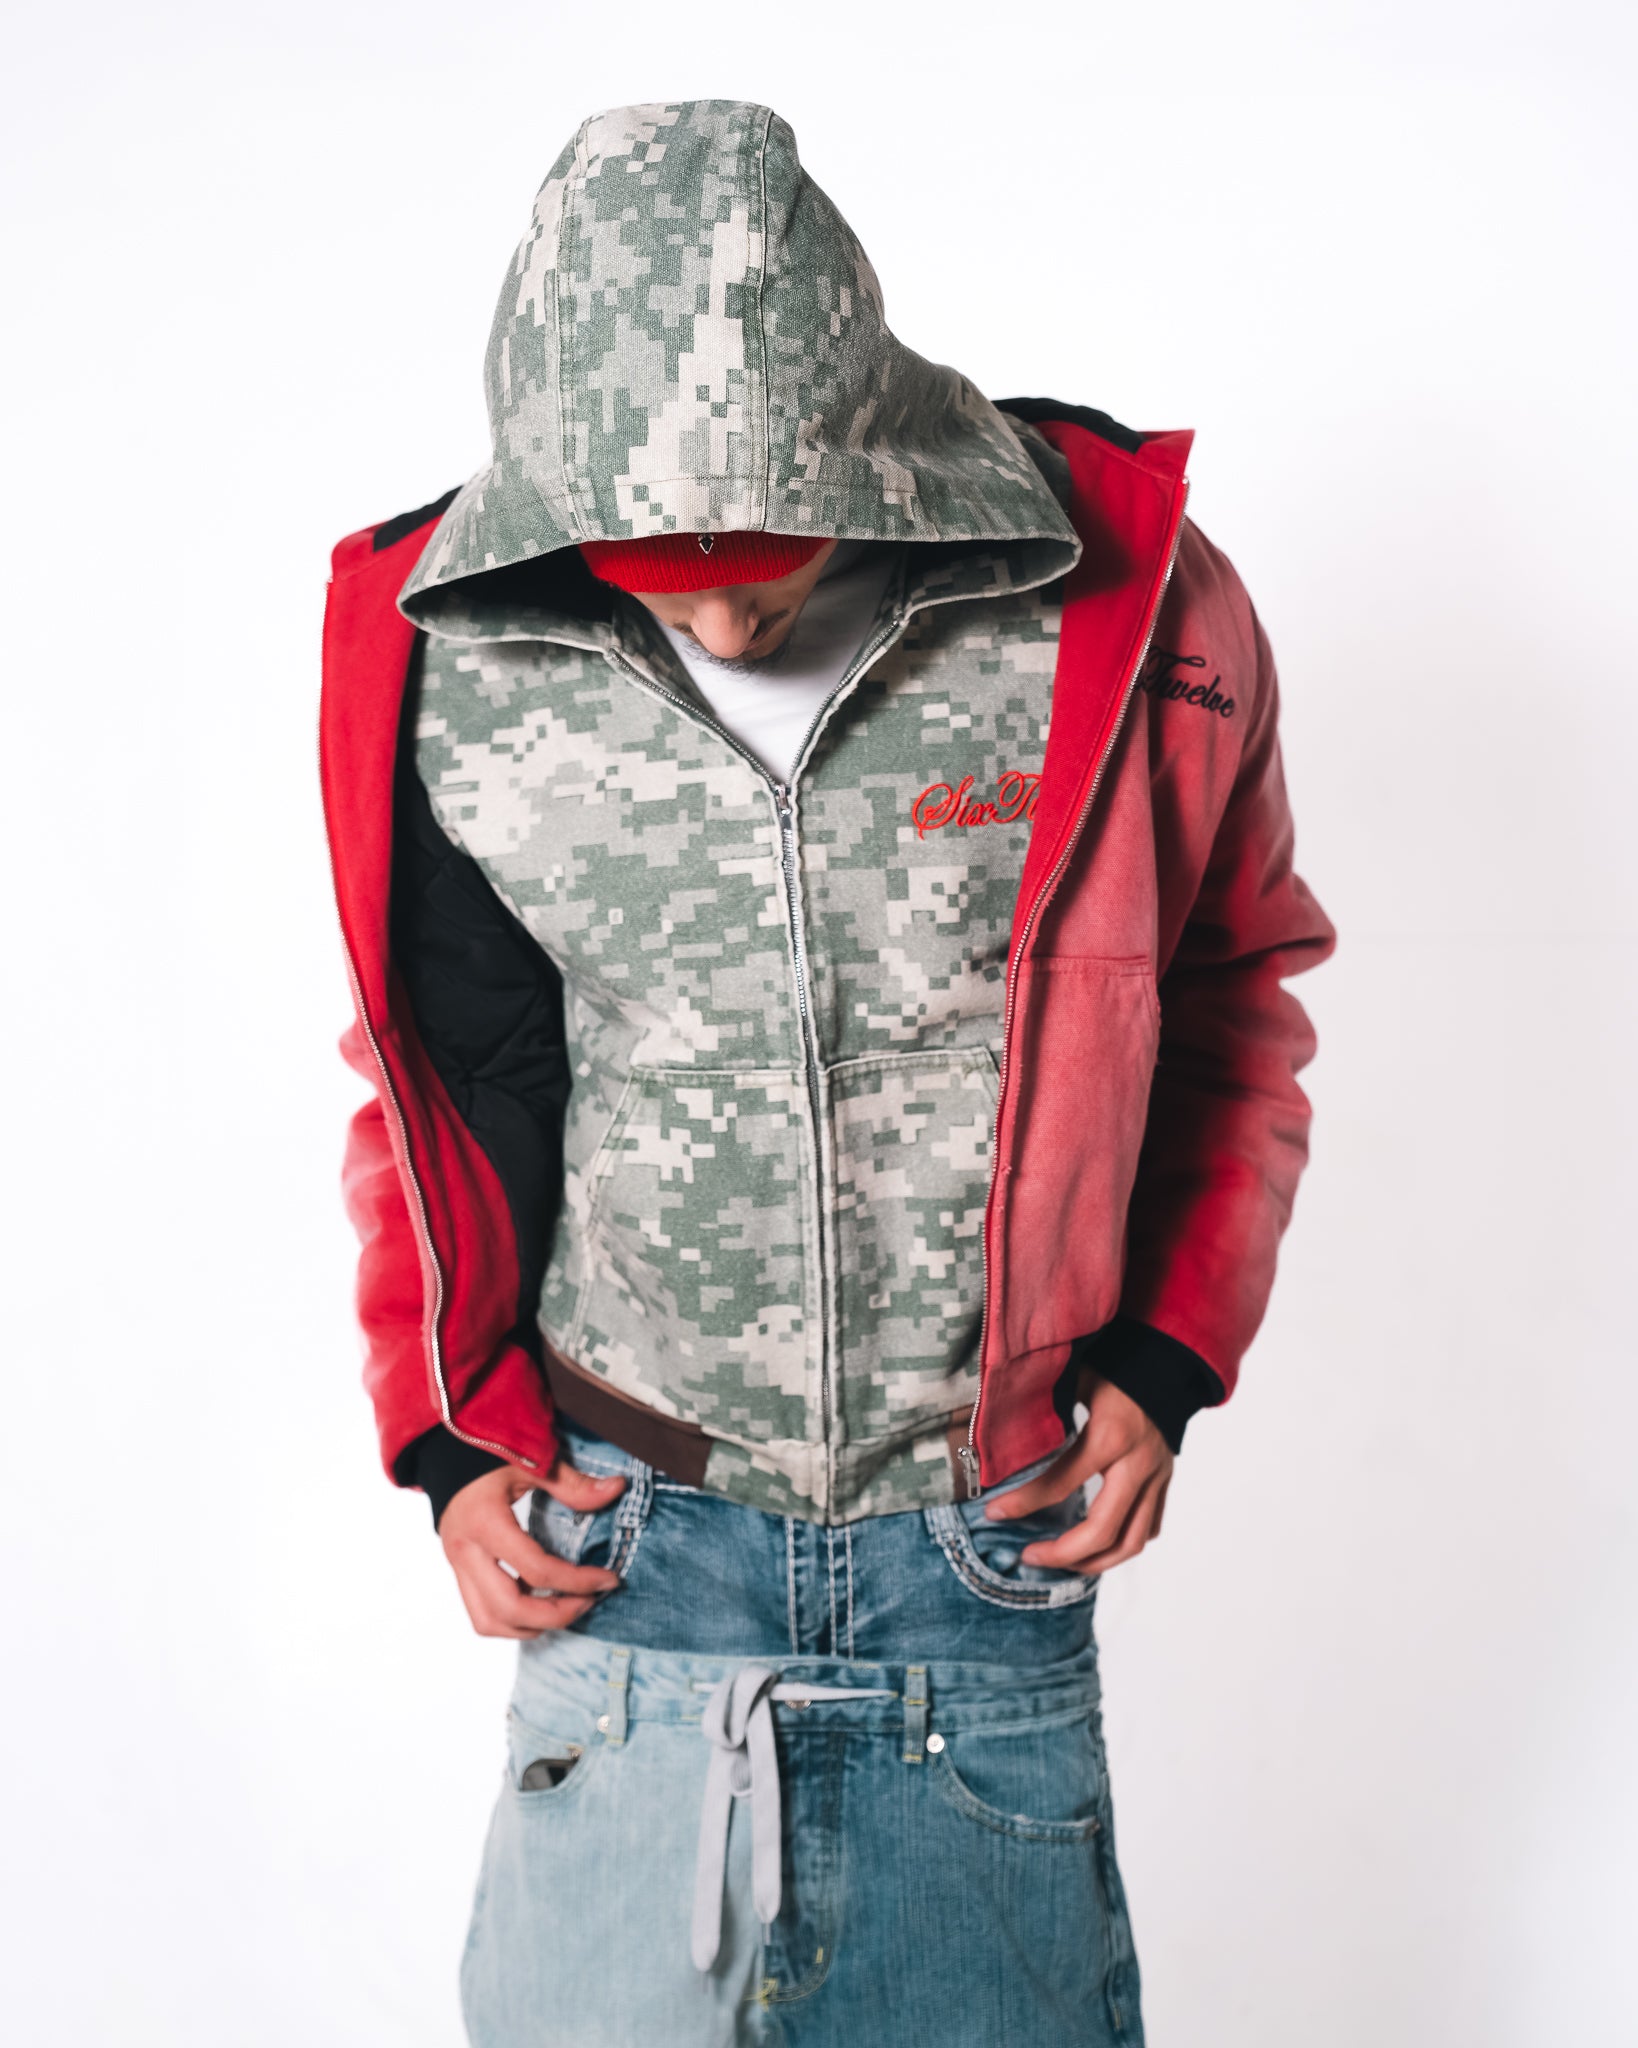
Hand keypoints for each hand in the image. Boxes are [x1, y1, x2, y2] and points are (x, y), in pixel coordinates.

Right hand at [439, 1454, 626, 1637]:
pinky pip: (481, 1615)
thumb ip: (573, 1483)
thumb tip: (617, 1488)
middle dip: (556, 1615)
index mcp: (485, 1522)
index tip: (609, 1580)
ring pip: (489, 1622)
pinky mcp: (458, 1573)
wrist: (446, 1457)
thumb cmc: (489, 1457)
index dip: (578, 1582)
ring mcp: (457, 1566)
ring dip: (531, 1626)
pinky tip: (539, 1605)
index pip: (536, 1570)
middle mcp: (465, 1551)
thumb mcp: (532, 1464)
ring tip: (566, 1609)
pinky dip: (512, 1621)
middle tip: (589, 1602)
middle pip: (509, 1609)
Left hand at [983, 1377, 1172, 1576]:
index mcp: (1110, 1436)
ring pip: (1132, 1542)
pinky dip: (1122, 1544)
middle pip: (1102, 1531)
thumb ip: (1043, 1407)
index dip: (1023, 1503)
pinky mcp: (1165, 1481)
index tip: (993, 1511)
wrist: (1167, 1359)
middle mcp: (1137, 1464)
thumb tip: (995, 1430)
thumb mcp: (1074, 1378)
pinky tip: (1095, 1545)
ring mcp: (1156, 1477)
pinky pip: (1148, 1527)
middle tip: (1028, 1556)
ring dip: (1094, 1562)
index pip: (1060, 1484)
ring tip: (1060, 1562)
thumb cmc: (1115, 1365)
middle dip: (1061, 1553)